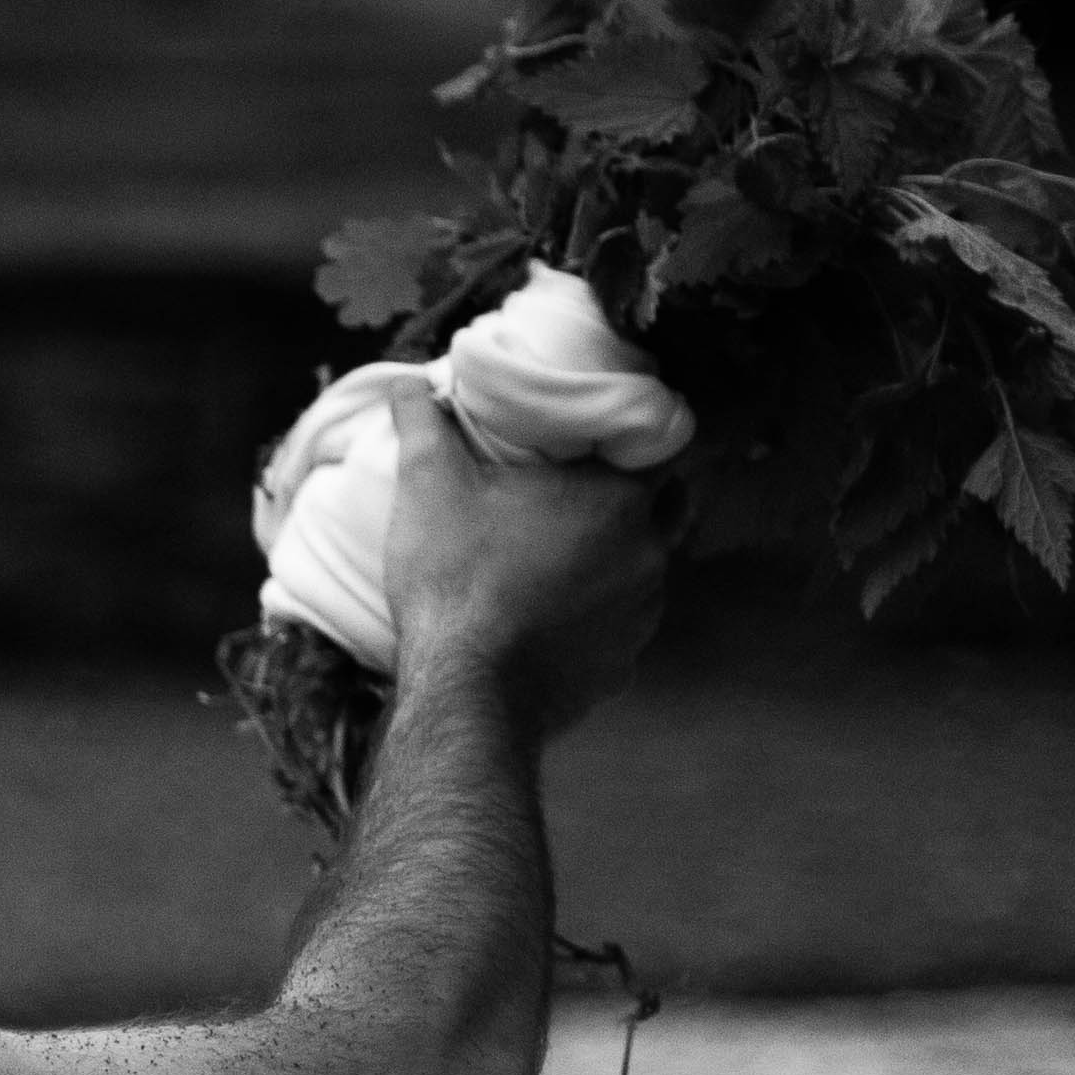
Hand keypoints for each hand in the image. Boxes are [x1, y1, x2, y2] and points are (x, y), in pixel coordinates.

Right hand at [377, 385, 674, 746]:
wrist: (467, 694)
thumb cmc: (454, 580)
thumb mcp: (429, 487)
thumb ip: (425, 426)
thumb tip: (408, 381)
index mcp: (619, 498)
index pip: (666, 446)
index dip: (638, 437)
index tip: (603, 439)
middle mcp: (650, 552)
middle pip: (665, 507)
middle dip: (633, 498)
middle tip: (579, 497)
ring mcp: (643, 614)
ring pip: (644, 569)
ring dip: (614, 560)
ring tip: (558, 561)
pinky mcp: (625, 665)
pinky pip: (622, 626)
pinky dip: (598, 617)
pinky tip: (553, 618)